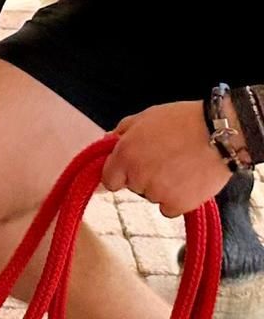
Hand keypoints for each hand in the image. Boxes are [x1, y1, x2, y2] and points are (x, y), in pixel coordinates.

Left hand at [103, 101, 235, 217]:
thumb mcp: (144, 117)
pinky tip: (187, 183)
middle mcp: (136, 176)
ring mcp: (157, 192)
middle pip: (132, 186)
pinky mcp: (178, 205)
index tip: (128, 170)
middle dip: (142, 176)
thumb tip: (108, 144)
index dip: (118, 174)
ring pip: (151, 196)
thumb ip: (121, 133)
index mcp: (124, 154)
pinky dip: (177, 200)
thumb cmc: (181, 121)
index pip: (108, 180)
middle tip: (162, 160)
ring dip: (161, 187)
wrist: (219, 135)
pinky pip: (169, 209)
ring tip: (180, 167)